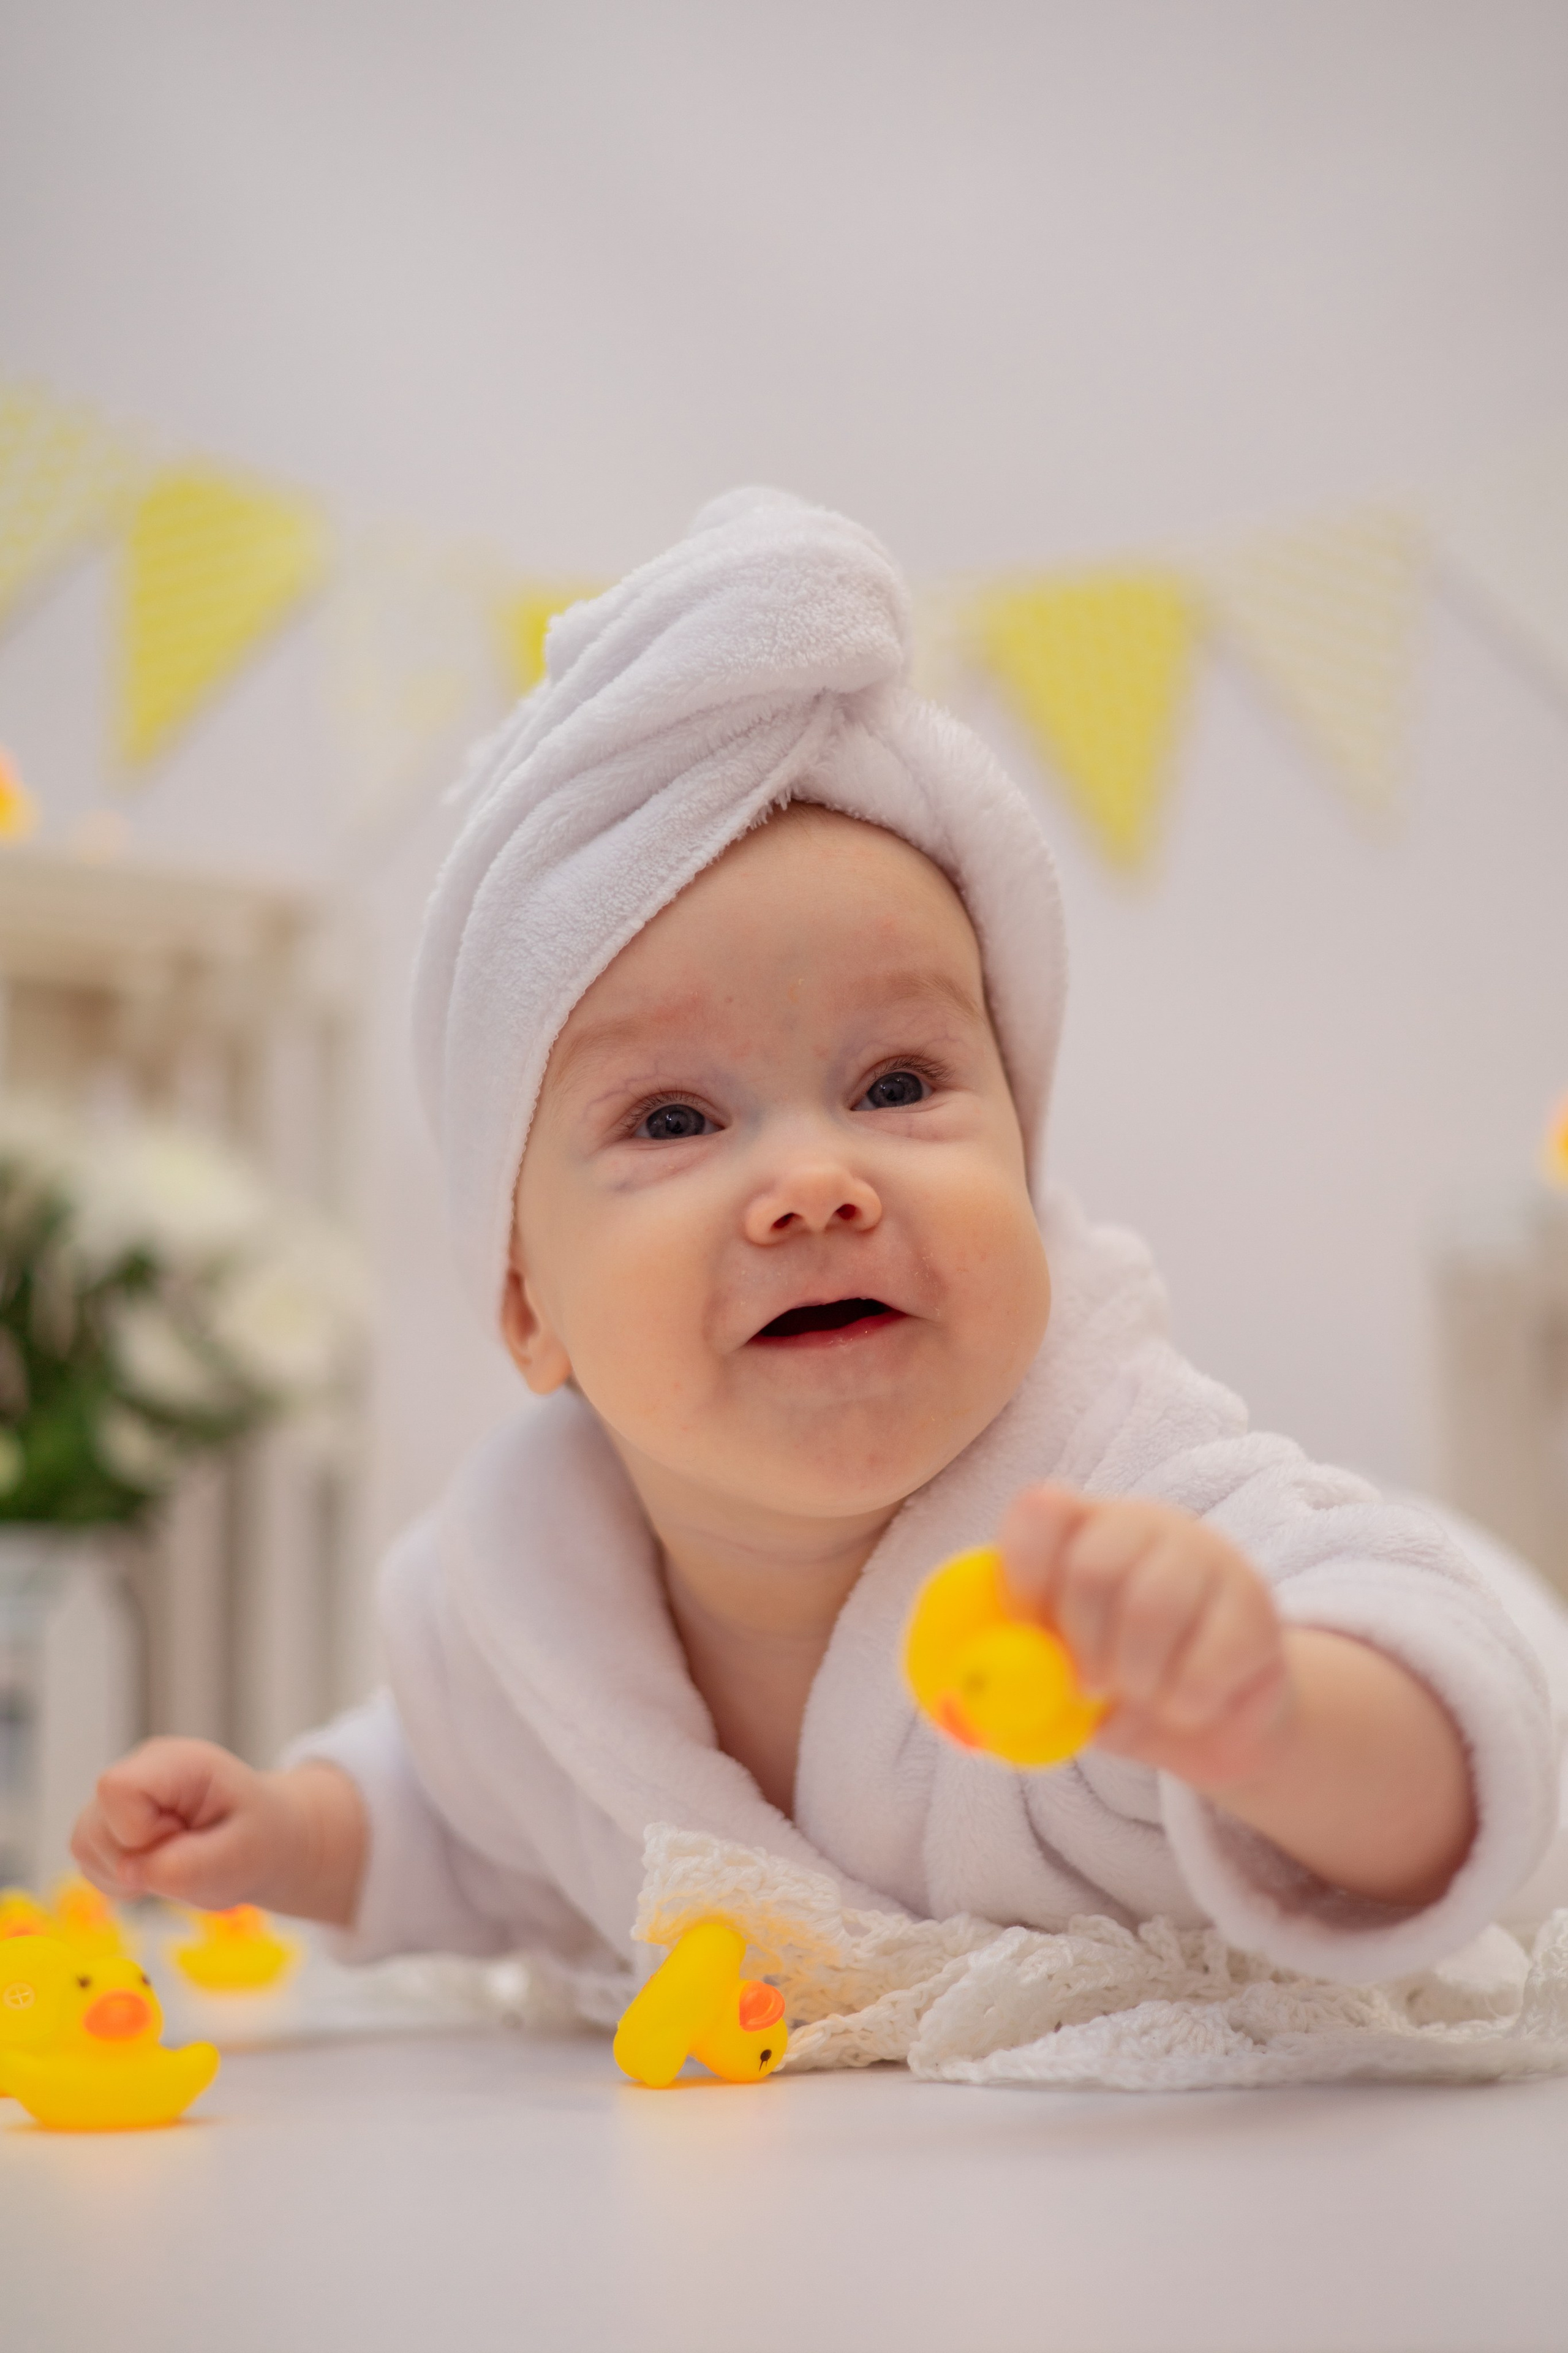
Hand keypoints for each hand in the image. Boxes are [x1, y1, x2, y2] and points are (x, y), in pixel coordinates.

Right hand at [71, 1738, 365, 1924]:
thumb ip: (187, 1867)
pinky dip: (123, 1881)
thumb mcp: (240, 1856)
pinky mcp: (106, 1826)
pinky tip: (159, 1868)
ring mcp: (118, 1798)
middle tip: (188, 1853)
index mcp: (176, 1761)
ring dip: (129, 1874)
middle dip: (139, 1859)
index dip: (139, 1830)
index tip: (181, 1838)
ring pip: (86, 1846)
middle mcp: (139, 1770)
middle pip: (94, 1824)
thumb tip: (129, 1872)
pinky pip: (90, 1865)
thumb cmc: (254, 1840)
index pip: (117, 1787)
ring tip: (176, 1861)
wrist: (258, 1841)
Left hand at [998, 1484, 1476, 1903]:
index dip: (1024, 1572)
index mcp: (1085, 1526)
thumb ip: (1026, 1674)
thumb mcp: (1064, 1677)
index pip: (1041, 1510)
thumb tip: (984, 1700)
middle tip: (1088, 1685)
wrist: (1217, 1719)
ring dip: (1135, 1676)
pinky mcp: (1256, 1605)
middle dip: (1082, 1643)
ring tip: (1141, 1695)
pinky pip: (1209, 1656)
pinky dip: (1185, 1701)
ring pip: (1152, 1607)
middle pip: (1093, 1565)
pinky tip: (1188, 1705)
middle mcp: (1146, 1526)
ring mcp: (1208, 1557)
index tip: (1028, 1632)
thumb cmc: (1123, 1684)